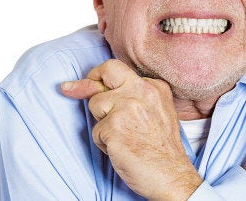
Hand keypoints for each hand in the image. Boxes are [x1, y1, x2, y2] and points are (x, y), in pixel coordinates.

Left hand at [61, 59, 201, 199]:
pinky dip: (104, 143)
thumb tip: (92, 85)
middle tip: (75, 88)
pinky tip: (121, 150)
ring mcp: (126, 107)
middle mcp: (141, 91)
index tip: (93, 82)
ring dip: (102, 123)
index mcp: (154, 86)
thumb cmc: (162, 148)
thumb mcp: (156, 111)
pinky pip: (96, 131)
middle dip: (90, 81)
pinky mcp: (113, 127)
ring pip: (96, 104)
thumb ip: (132, 96)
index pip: (120, 70)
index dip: (103, 78)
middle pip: (106, 71)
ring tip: (122, 137)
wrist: (170, 175)